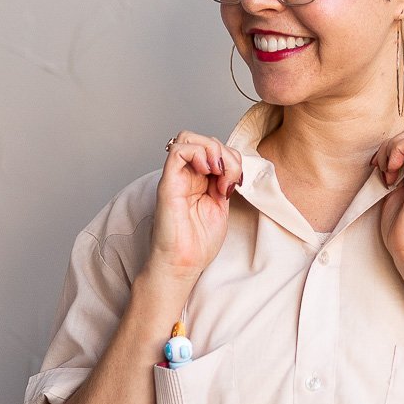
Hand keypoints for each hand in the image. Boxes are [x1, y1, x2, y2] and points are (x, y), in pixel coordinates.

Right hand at [146, 132, 243, 281]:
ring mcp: (176, 177)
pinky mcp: (168, 183)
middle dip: (225, 153)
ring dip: (213, 150)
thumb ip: (225, 184)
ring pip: (189, 138)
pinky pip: (177, 150)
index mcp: (200, 180)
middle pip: (204, 140)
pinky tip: (208, 171)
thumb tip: (233, 166)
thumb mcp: (221, 207)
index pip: (215, 149)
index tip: (236, 183)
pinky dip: (197, 153)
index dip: (232, 158)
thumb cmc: (198, 243)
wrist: (183, 265)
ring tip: (219, 175)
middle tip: (229, 179)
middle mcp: (187, 175)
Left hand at [372, 125, 403, 271]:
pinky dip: (397, 152)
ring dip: (394, 147)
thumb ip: (394, 177)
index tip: (379, 168)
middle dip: (393, 143)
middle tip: (381, 169)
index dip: (395, 147)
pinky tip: (390, 175)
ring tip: (386, 173)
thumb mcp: (394, 197)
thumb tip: (382, 163)